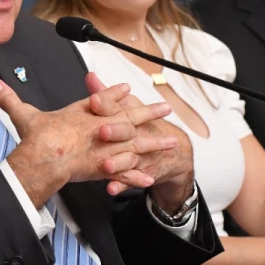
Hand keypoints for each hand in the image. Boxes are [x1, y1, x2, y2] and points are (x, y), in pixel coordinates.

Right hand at [0, 76, 179, 205]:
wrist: (44, 155)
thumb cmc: (36, 137)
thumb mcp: (24, 114)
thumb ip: (10, 99)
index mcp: (84, 113)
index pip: (104, 99)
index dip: (116, 94)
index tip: (128, 88)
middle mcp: (100, 126)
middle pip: (129, 117)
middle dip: (149, 112)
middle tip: (165, 107)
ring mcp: (106, 146)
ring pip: (136, 142)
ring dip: (154, 142)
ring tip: (172, 141)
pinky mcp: (105, 166)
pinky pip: (125, 172)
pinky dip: (136, 177)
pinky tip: (151, 179)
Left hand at [83, 72, 193, 204]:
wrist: (173, 149)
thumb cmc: (142, 125)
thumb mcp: (127, 108)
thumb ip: (107, 95)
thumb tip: (90, 76)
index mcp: (131, 116)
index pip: (117, 107)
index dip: (106, 103)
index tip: (94, 100)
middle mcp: (137, 134)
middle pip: (126, 131)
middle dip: (115, 130)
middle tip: (102, 131)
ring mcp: (140, 154)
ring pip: (128, 158)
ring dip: (119, 161)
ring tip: (107, 165)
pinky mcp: (140, 172)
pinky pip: (130, 180)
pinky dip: (121, 185)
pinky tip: (111, 188)